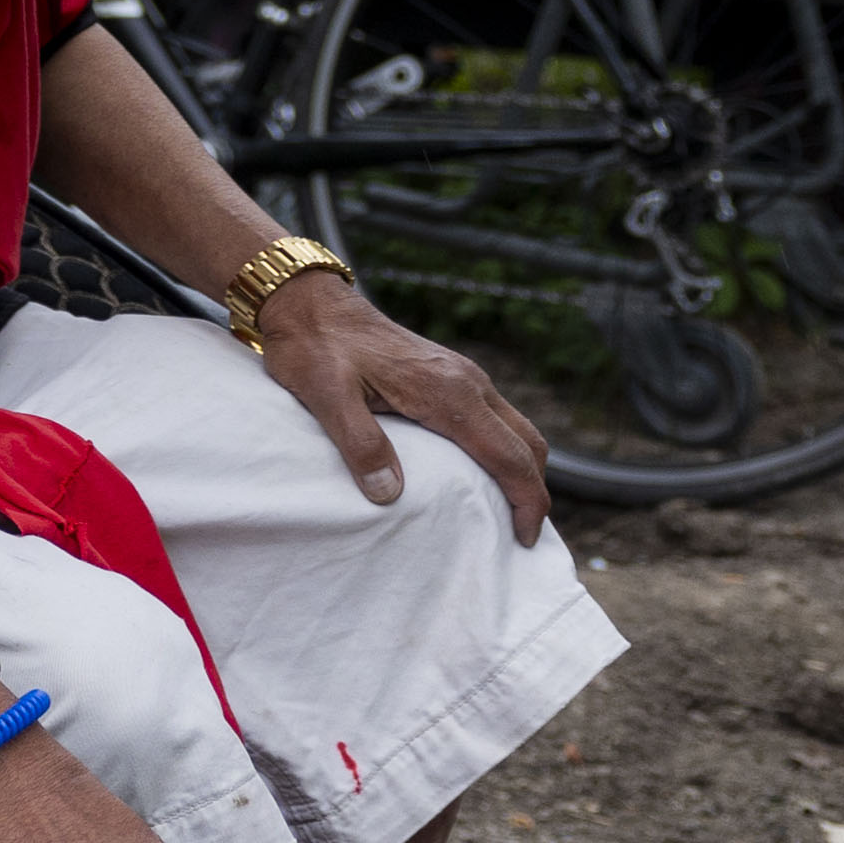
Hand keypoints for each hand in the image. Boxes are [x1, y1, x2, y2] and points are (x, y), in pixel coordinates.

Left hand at [250, 272, 552, 545]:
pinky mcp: (449, 374)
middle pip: (527, 443)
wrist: (309, 302)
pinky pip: (493, 418)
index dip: (527, 501)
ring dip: (520, 469)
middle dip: (534, 491)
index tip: (524, 540)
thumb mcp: (325, 398)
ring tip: (504, 511)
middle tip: (520, 536)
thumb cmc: (314, 348)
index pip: (509, 455)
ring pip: (515, 428)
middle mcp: (468, 382)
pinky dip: (502, 450)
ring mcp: (462, 375)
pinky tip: (478, 472)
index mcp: (449, 392)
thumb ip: (359, 443)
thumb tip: (390, 493)